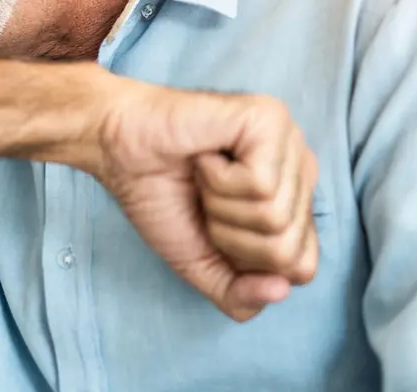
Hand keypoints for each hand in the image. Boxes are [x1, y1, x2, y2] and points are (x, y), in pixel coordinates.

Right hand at [88, 79, 318, 321]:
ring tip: (202, 175)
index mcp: (294, 202)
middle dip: (231, 235)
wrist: (115, 146)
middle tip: (204, 198)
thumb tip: (280, 291)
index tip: (214, 225)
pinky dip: (219, 179)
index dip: (246, 261)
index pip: (301, 267)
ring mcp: (290, 143)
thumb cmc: (157, 194)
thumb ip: (239, 296)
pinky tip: (205, 156)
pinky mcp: (270, 120)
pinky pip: (262, 184)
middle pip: (288, 248)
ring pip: (275, 216)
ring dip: (220, 205)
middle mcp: (301, 170)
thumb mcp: (201, 263)